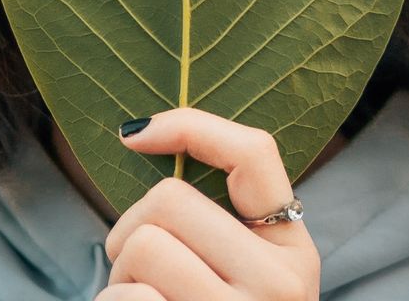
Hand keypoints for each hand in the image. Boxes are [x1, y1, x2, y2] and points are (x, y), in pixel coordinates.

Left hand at [95, 108, 320, 300]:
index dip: (189, 125)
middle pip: (167, 202)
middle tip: (139, 275)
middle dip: (128, 232)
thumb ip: (211, 224)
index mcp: (291, 250)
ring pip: (140, 248)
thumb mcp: (236, 278)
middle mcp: (280, 286)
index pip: (254, 153)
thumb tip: (139, 133)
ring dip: (117, 279)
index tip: (133, 132)